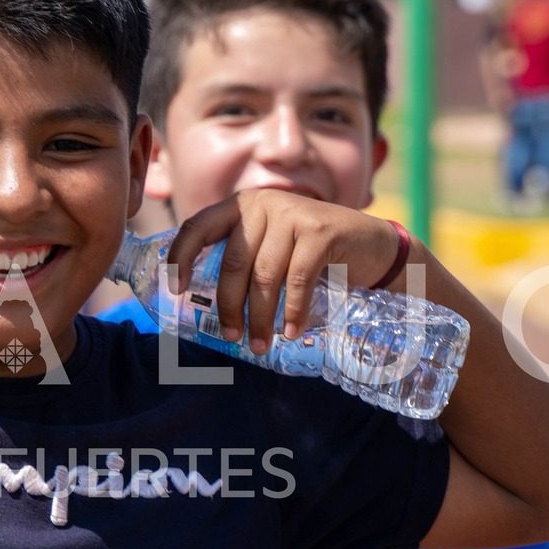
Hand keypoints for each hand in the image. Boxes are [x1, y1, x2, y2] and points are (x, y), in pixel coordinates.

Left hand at [165, 188, 399, 354]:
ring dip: (261, 317)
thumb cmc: (313, 254)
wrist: (372, 245)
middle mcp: (263, 204)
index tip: (177, 291)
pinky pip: (297, 280)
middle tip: (233, 338)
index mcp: (242, 206)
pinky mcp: (320, 231)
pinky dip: (293, 311)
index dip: (181, 258)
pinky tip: (291, 332)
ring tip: (261, 344)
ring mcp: (293, 214)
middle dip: (230, 307)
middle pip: (234, 263)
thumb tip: (204, 305)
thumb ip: (243, 260)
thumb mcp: (273, 247)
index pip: (198, 227)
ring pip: (264, 276)